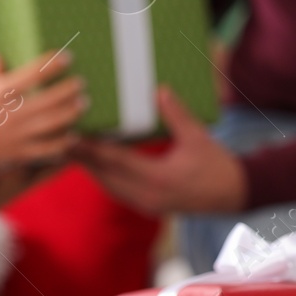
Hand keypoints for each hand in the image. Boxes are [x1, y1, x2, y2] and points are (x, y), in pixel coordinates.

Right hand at [0, 50, 85, 181]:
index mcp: (1, 91)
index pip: (36, 72)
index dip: (55, 63)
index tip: (67, 57)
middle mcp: (14, 112)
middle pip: (52, 98)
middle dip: (70, 89)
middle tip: (81, 83)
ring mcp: (18, 134)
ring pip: (55, 122)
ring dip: (72, 112)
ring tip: (82, 104)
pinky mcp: (18, 153)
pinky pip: (47, 149)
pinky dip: (63, 143)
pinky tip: (72, 137)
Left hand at [72, 86, 244, 214]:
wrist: (234, 195)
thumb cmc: (219, 166)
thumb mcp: (198, 137)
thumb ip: (177, 115)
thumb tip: (159, 90)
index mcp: (158, 178)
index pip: (116, 161)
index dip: (92, 148)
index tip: (73, 134)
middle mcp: (147, 195)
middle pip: (105, 176)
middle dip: (83, 159)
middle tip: (61, 138)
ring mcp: (147, 203)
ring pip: (108, 186)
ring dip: (91, 169)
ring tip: (73, 149)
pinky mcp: (149, 206)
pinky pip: (118, 191)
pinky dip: (104, 177)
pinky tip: (96, 164)